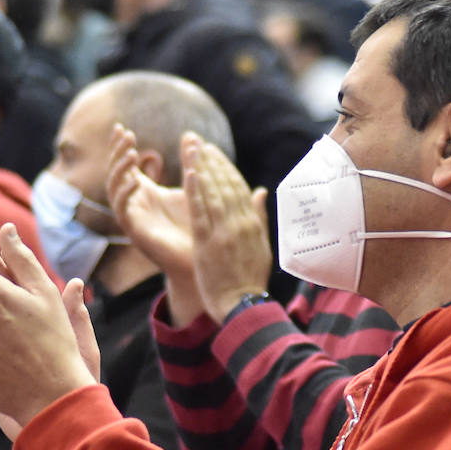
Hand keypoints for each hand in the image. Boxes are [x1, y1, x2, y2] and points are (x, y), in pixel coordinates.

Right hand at [107, 124, 194, 276]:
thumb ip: (190, 162)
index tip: (121, 127)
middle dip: (117, 152)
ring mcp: (132, 216)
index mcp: (145, 191)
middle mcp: (134, 202)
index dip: (120, 147)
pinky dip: (125, 193)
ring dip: (120, 169)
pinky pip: (121, 209)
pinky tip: (134, 180)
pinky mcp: (134, 231)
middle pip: (115, 172)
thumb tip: (192, 135)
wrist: (201, 257)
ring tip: (131, 152)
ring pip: (114, 188)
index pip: (125, 165)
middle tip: (125, 134)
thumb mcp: (194, 187)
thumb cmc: (199, 224)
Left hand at [181, 132, 272, 320]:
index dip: (225, 168)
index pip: (238, 188)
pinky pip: (200, 213)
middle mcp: (240, 224)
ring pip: (213, 194)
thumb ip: (259, 217)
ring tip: (192, 150)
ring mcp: (224, 233)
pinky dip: (195, 192)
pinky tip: (189, 174)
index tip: (213, 152)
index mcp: (252, 224)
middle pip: (225, 186)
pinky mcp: (208, 244)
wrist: (244, 306)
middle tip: (198, 143)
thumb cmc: (251, 280)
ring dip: (202, 170)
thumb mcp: (261, 246)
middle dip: (212, 162)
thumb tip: (261, 191)